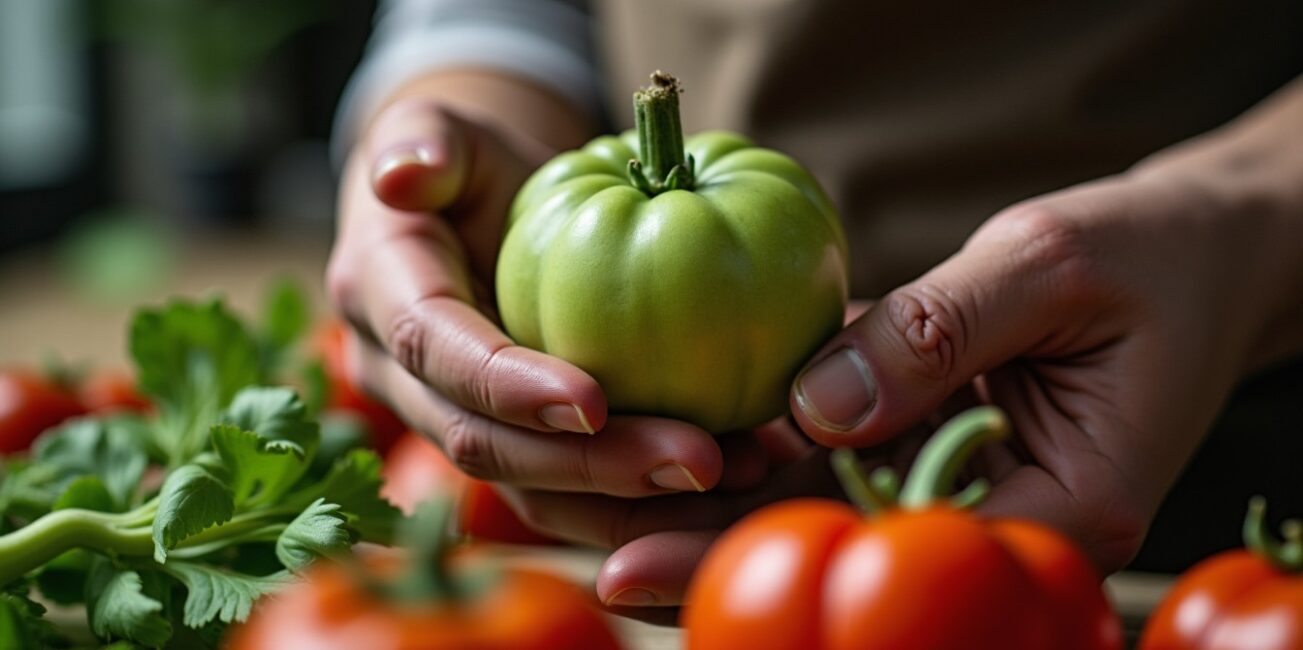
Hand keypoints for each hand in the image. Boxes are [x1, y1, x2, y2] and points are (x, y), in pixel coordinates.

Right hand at [326, 72, 765, 498]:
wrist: (471, 222)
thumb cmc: (468, 165)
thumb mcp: (446, 133)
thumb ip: (427, 138)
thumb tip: (403, 173)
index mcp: (380, 298)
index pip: (433, 351)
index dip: (505, 384)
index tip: (593, 401)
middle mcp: (401, 380)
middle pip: (486, 444)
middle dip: (589, 464)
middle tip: (699, 458)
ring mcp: (453, 425)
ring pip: (531, 492)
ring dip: (630, 501)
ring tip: (732, 478)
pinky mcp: (510, 452)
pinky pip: (570, 497)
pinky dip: (642, 502)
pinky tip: (724, 485)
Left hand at [508, 169, 1275, 607]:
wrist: (1199, 249)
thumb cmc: (1156, 255)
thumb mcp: (1054, 270)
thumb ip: (937, 332)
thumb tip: (814, 405)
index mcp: (1060, 505)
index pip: (900, 554)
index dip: (780, 559)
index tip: (663, 562)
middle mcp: (1003, 509)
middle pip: (850, 545)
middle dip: (728, 554)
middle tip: (610, 569)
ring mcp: (963, 472)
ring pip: (830, 500)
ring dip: (728, 506)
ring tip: (616, 520)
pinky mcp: (930, 426)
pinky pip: (842, 441)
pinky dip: (768, 440)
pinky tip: (682, 440)